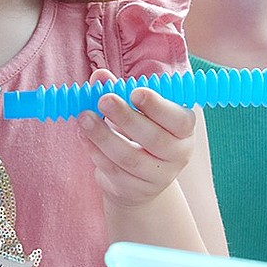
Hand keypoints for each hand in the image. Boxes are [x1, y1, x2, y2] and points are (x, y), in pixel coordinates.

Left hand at [76, 68, 195, 208]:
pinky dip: (95, 151)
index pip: (178, 119)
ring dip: (103, 135)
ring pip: (130, 157)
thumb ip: (118, 90)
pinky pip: (113, 171)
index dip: (158, 106)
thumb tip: (100, 76)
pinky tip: (83, 136)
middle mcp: (178, 153)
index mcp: (183, 128)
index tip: (135, 92)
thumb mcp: (132, 108)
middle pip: (154, 138)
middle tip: (104, 99)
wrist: (137, 176)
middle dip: (126, 117)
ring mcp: (159, 176)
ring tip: (84, 117)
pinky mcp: (136, 190)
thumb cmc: (138, 131)